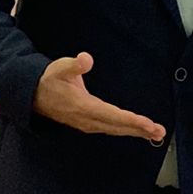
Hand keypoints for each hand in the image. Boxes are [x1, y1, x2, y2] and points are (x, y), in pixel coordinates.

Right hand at [32, 52, 165, 141]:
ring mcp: (87, 124)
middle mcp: (87, 119)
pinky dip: (126, 130)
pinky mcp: (88, 124)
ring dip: (136, 132)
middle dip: (140, 130)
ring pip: (116, 130)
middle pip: (117, 126)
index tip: (148, 124)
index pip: (112, 115)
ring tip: (156, 134)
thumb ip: (74, 65)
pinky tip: (138, 131)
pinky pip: (111, 129)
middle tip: (160, 132)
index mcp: (83, 106)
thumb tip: (86, 59)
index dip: (131, 120)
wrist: (32, 95)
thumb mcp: (59, 68)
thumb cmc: (49, 79)